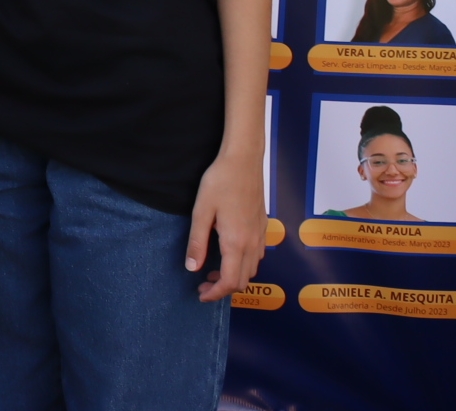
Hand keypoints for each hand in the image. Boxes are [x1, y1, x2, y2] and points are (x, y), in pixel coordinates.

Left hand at [187, 147, 265, 299]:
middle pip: (243, 280)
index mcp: (236, 242)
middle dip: (223, 288)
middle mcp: (253, 243)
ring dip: (234, 276)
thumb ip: (197, 242)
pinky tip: (228, 254)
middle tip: (202, 284)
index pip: (230, 281)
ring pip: (252, 269)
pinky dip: (243, 264)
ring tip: (212, 270)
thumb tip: (192, 267)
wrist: (243, 161)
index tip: (201, 294)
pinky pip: (256, 255)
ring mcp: (261, 235)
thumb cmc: (219, 182)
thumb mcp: (201, 211)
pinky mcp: (263, 226)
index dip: (216, 293)